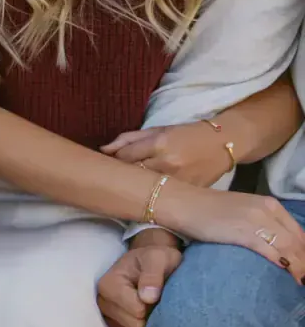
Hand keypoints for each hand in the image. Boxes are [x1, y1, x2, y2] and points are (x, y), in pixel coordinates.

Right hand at [96, 232, 183, 326]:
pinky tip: (148, 313)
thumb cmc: (155, 259)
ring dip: (149, 322)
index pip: (137, 311)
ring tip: (153, 304)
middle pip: (135, 325)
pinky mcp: (114, 324)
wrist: (149, 262)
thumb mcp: (158, 258)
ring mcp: (107, 314)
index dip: (154, 305)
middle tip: (158, 299)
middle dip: (151, 315)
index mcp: (108, 285)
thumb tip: (148, 298)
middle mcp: (102, 301)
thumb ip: (153, 275)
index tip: (160, 291)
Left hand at [102, 123, 234, 188]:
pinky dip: (156, 194)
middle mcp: (168, 162)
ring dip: (138, 186)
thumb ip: (128, 138)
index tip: (115, 162)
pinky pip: (165, 196)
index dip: (116, 160)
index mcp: (159, 143)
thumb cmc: (186, 134)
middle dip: (124, 175)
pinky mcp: (189, 191)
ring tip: (136, 184)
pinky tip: (154, 192)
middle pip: (133, 174)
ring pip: (147, 188)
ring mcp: (180, 179)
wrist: (224, 143)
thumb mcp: (157, 130)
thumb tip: (103, 150)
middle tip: (121, 175)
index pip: (124, 157)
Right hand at [158, 186, 304, 281]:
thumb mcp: (239, 213)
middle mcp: (268, 210)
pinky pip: (273, 252)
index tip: (303, 269)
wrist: (180, 202)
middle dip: (304, 262)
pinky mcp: (245, 232)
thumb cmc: (204, 211)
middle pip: (299, 242)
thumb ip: (259, 226)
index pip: (299, 233)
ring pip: (291, 248)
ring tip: (301, 282)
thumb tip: (274, 249)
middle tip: (303, 280)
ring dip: (300, 268)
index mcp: (269, 205)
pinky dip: (286, 266)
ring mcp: (257, 220)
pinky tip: (290, 276)